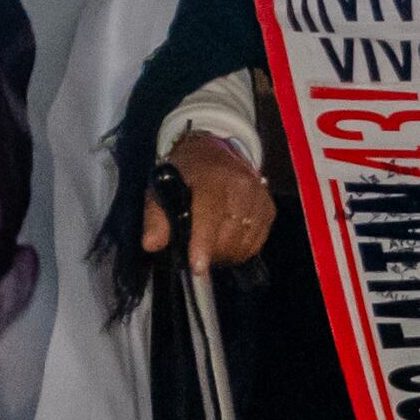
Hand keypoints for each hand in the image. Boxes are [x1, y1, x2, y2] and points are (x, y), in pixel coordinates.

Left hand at [141, 138, 275, 270]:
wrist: (217, 152)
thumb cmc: (186, 173)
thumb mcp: (162, 187)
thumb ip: (156, 217)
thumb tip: (151, 244)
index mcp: (211, 178)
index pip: (209, 214)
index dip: (203, 242)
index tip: (198, 266)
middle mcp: (241, 186)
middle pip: (227, 236)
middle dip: (210, 253)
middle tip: (195, 251)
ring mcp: (259, 198)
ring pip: (242, 244)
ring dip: (224, 254)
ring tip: (210, 245)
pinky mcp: (269, 209)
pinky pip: (255, 244)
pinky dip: (239, 250)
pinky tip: (226, 240)